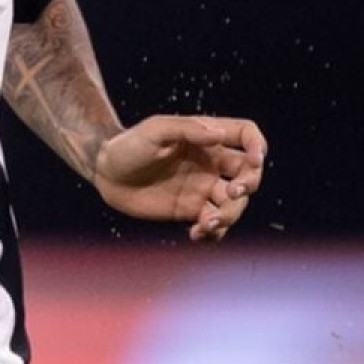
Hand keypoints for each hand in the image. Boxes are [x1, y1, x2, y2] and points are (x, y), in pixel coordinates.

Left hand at [94, 115, 266, 241]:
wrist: (105, 173)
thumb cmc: (128, 145)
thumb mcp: (154, 130)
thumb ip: (187, 129)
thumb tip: (219, 136)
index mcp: (206, 138)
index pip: (246, 135)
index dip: (258, 145)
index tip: (255, 160)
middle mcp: (210, 162)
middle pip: (248, 173)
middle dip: (248, 185)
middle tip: (230, 193)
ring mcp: (203, 187)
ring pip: (234, 204)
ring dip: (228, 216)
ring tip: (205, 223)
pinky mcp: (191, 210)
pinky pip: (214, 224)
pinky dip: (213, 232)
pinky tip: (195, 234)